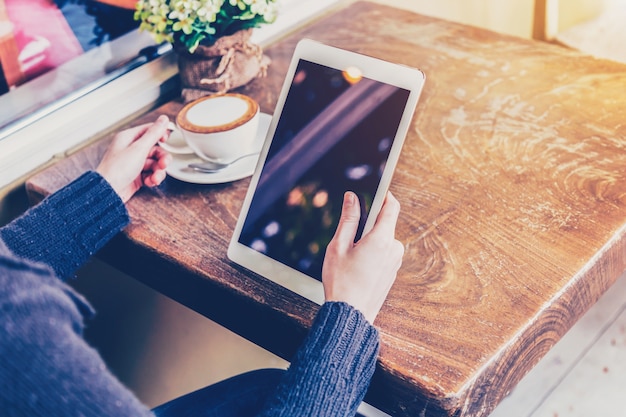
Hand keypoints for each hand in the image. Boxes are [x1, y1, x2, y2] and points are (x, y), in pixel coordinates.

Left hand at [96, 115, 171, 202]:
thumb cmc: (117, 169)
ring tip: (156, 177)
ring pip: (154, 163)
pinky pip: (150, 174)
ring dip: (158, 171)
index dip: (160, 135)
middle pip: (155, 149)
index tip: (166, 140)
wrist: (108, 191)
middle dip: (162, 158)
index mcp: (128, 138)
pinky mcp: (136, 176)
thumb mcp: (139, 148)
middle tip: (164, 164)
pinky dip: (153, 178)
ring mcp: (133, 163)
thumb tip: (163, 119)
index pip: (149, 131)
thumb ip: (154, 134)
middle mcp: (131, 149)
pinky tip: (150, 182)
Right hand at [322, 191, 403, 323]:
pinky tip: (357, 267)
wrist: (351, 314)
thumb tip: (352, 198)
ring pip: (383, 240)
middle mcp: (394, 249)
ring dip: (369, 241)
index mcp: (382, 239)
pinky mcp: (392, 272)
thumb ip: (347, 219)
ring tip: (350, 257)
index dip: (384, 195)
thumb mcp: (338, 246)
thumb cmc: (342, 282)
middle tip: (348, 237)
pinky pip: (384, 253)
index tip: (375, 189)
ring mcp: (395, 261)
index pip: (391, 206)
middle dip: (368, 224)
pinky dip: (372, 253)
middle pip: (385, 224)